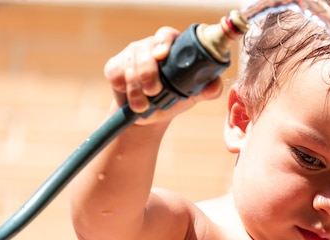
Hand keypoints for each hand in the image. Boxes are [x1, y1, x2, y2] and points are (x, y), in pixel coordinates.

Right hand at [103, 26, 222, 124]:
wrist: (151, 115)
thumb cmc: (176, 98)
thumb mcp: (194, 95)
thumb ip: (208, 89)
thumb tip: (214, 85)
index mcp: (172, 48)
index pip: (167, 34)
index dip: (163, 41)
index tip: (162, 55)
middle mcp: (151, 46)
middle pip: (145, 50)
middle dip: (147, 72)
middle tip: (153, 91)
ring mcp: (131, 55)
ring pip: (129, 64)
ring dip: (135, 88)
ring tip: (142, 106)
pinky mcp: (115, 66)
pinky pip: (115, 72)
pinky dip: (122, 87)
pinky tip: (129, 98)